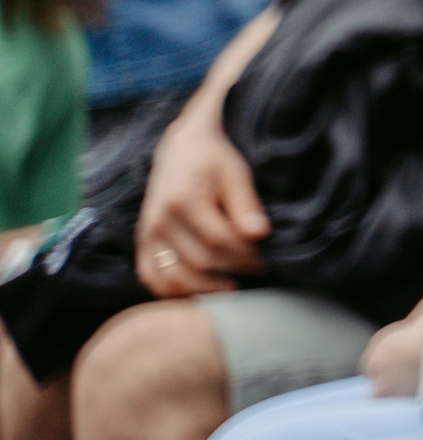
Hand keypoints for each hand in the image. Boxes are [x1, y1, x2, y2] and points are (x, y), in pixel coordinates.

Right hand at [136, 98, 269, 296]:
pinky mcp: (142, 241)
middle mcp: (159, 220)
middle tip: (254, 271)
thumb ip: (246, 206)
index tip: (264, 262)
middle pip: (199, 263)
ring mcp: (146, 233)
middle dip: (231, 271)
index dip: (246, 257)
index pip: (220, 242)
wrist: (180, 149)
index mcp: (184, 200)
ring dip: (203, 288)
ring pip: (173, 278)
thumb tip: (260, 235)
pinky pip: (151, 277)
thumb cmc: (213, 160)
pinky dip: (173, 290)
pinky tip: (198, 289)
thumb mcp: (236, 174)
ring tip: (230, 286)